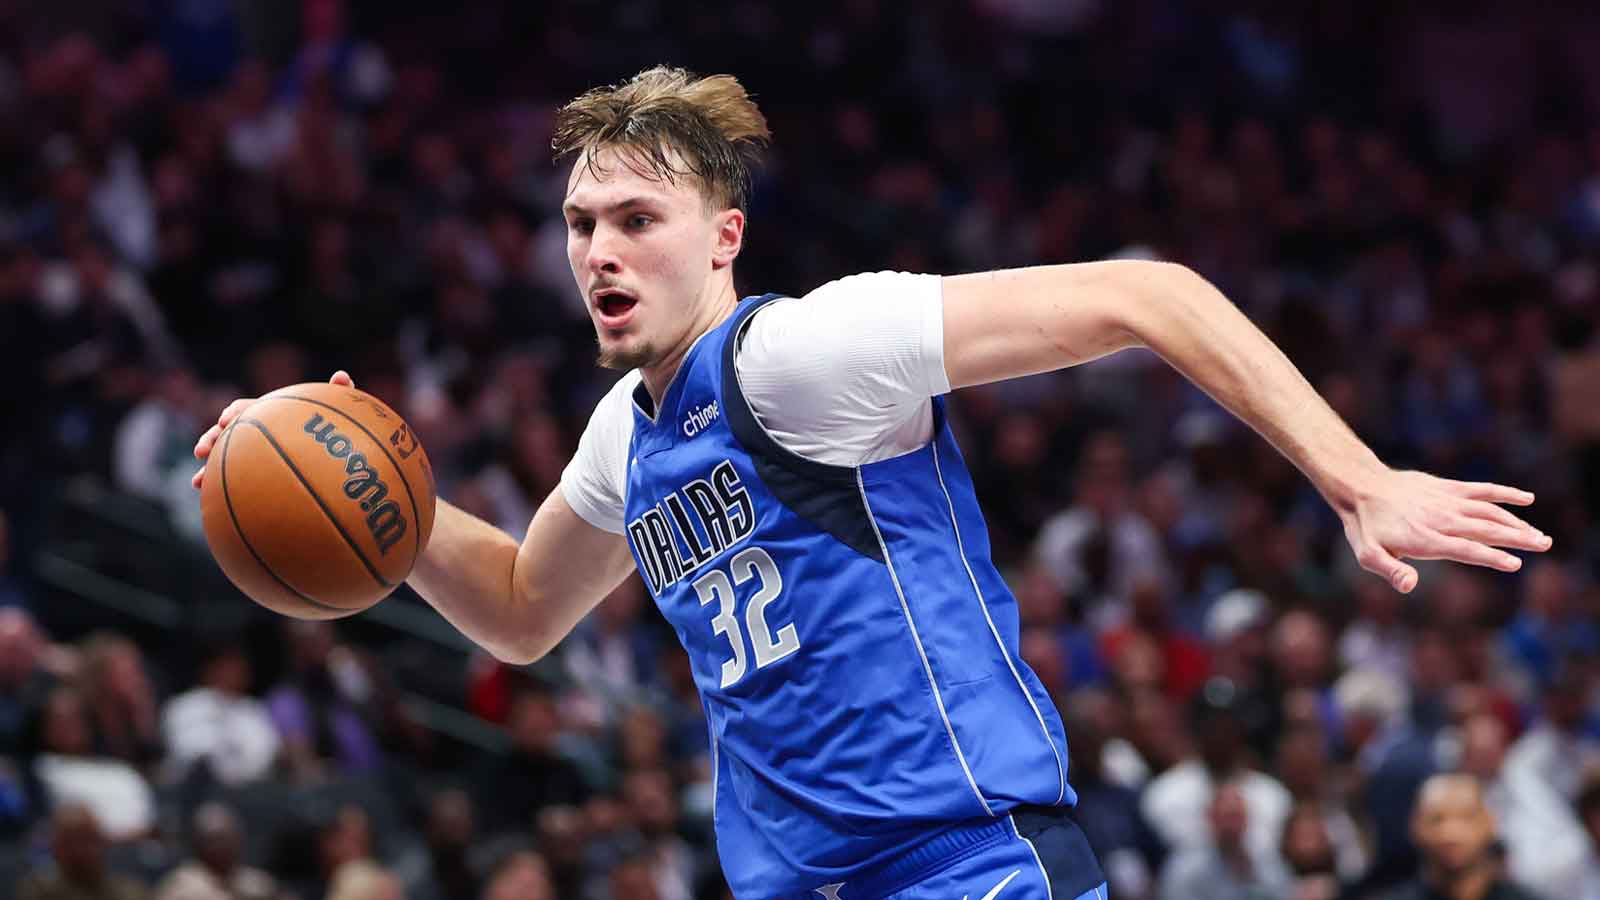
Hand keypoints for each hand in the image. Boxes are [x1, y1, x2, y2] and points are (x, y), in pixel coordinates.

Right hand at [191, 370, 354, 488]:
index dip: (235, 412)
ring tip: (198, 482)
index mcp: (271, 415)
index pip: (247, 408)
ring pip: (223, 459)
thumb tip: (341, 375)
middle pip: (226, 432)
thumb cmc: (338, 435)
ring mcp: (252, 455)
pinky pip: (231, 483)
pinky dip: (218, 489)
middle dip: (212, 438)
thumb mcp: (340, 417)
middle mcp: (256, 433)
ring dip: (208, 469)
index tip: (227, 420)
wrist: (334, 466)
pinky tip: (208, 500)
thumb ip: (339, 396)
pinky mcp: (253, 477)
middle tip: (203, 450)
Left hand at [1339, 469, 1551, 592]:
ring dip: (1517, 522)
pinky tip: (1527, 498)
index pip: (1466, 550)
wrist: (1362, 486)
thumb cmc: (1365, 526)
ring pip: (1490, 511)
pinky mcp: (1448, 488)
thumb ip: (1390, 571)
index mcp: (1427, 539)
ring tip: (1540, 535)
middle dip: (1518, 538)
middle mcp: (1442, 519)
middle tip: (1544, 546)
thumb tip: (1409, 586)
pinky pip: (1481, 490)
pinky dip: (1504, 493)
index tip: (1515, 564)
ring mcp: (1447, 501)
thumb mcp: (1368, 554)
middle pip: (1487, 529)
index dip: (1491, 557)